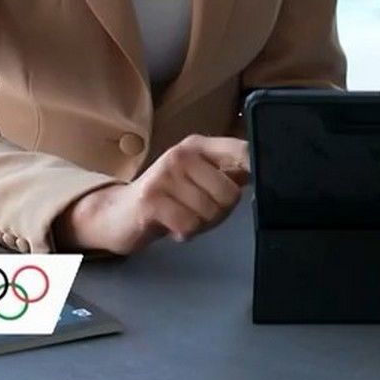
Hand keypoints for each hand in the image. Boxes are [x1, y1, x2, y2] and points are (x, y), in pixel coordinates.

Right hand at [56, 135, 250, 254]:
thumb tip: (262, 172)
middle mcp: (182, 155)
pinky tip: (173, 227)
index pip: (242, 151)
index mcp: (198, 146)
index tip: (252, 186)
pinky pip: (190, 225)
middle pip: (230, 193)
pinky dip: (185, 233)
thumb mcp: (198, 178)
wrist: (117, 213)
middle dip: (220, 213)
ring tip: (184, 217)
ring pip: (210, 212)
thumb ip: (227, 173)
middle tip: (200, 213)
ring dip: (201, 225)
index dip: (256, 171)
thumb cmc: (166, 197)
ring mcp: (165, 176)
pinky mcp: (151, 200)